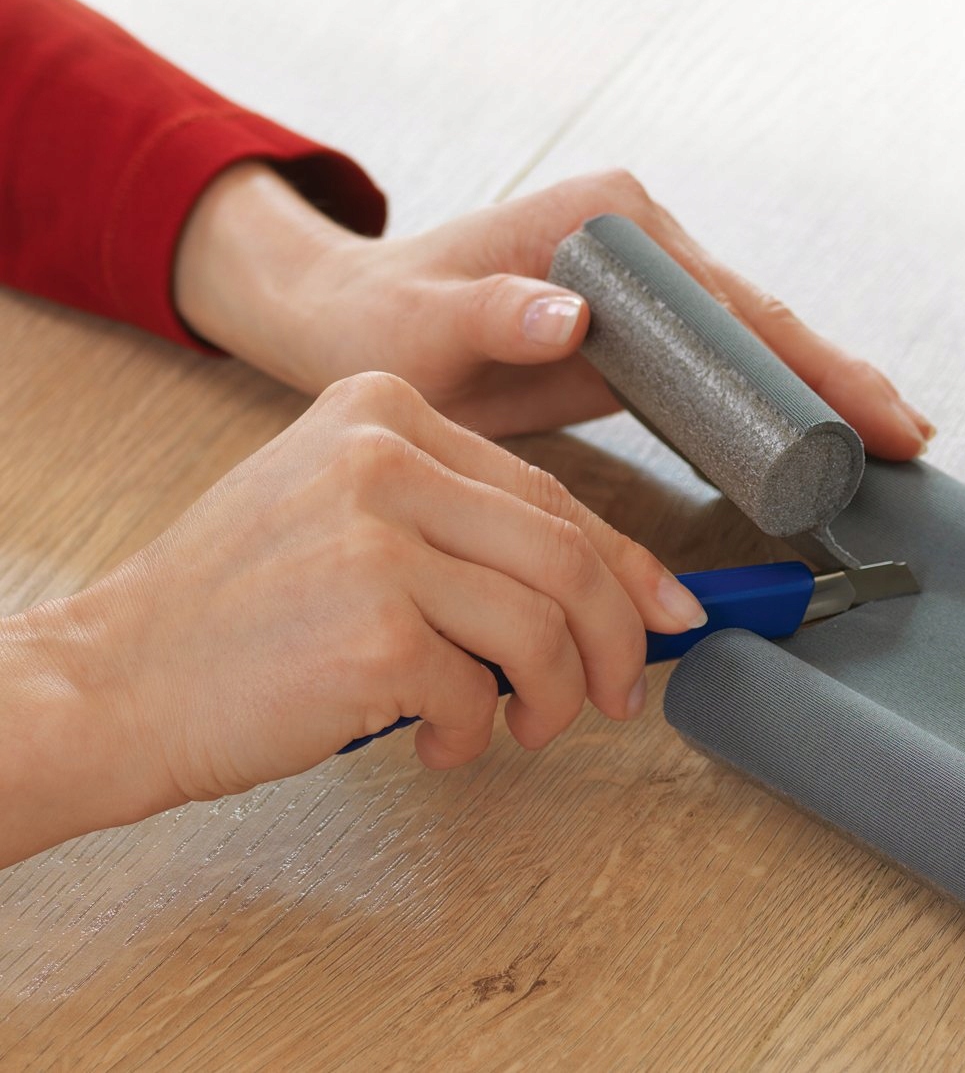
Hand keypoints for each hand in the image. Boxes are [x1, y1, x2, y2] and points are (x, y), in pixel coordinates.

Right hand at [0, 372, 705, 865]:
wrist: (110, 680)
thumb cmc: (237, 613)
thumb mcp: (347, 519)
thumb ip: (469, 530)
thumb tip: (625, 592)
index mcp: (383, 409)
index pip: (551, 492)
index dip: (629, 566)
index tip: (669, 614)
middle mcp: (384, 455)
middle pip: (569, 553)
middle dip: (616, 640)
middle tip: (619, 696)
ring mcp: (378, 538)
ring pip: (545, 626)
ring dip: (554, 697)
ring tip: (515, 728)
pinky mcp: (375, 628)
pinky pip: (482, 692)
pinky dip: (474, 734)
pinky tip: (430, 741)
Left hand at [173, 164, 936, 450]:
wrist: (352, 323)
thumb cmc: (379, 322)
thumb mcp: (417, 327)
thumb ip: (485, 315)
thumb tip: (574, 318)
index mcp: (610, 225)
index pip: (731, 301)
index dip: (806, 360)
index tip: (864, 410)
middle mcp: (642, 242)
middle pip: (762, 320)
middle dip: (837, 379)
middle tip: (910, 438)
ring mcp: (648, 283)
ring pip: (753, 344)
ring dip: (818, 395)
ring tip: (890, 445)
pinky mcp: (641, 328)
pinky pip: (721, 368)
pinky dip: (770, 405)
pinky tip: (813, 443)